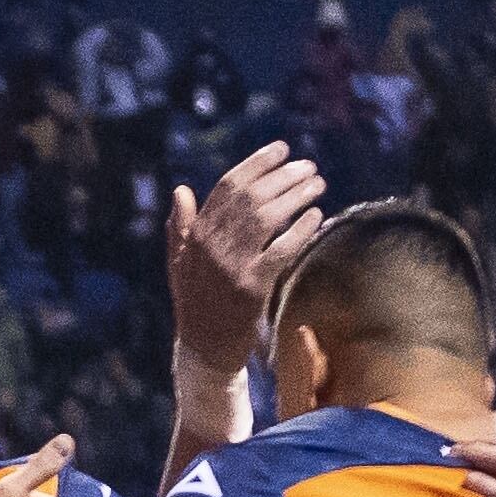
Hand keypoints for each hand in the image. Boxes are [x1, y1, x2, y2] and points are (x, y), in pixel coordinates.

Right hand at [168, 142, 326, 373]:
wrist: (203, 348)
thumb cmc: (194, 302)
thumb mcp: (178, 262)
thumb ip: (180, 226)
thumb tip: (180, 190)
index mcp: (196, 234)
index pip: (228, 186)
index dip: (257, 163)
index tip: (281, 148)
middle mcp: (212, 245)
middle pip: (252, 197)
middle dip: (283, 176)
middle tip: (308, 165)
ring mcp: (232, 266)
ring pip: (268, 218)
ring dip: (296, 196)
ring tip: (317, 183)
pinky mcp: (252, 287)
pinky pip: (281, 250)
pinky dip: (300, 230)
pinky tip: (316, 216)